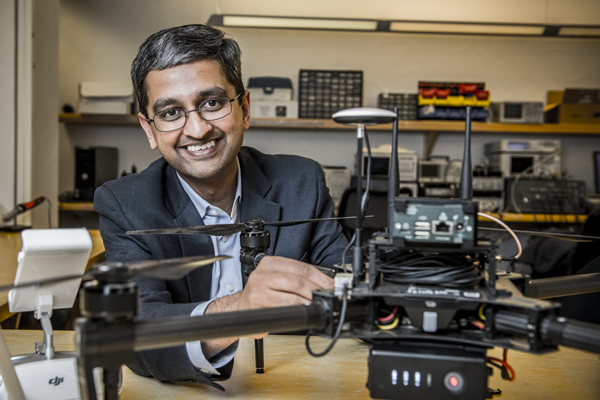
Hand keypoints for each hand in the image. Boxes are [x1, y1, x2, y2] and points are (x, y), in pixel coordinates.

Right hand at [202, 256, 333, 352]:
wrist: (238, 309)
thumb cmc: (261, 294)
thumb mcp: (276, 279)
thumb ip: (295, 279)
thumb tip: (323, 285)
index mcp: (270, 263)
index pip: (301, 268)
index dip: (320, 278)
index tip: (331, 286)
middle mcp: (263, 273)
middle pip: (298, 280)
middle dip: (316, 290)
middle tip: (326, 297)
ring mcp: (259, 289)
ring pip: (292, 294)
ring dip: (309, 301)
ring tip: (317, 305)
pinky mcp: (257, 304)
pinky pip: (283, 308)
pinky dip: (297, 310)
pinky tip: (304, 311)